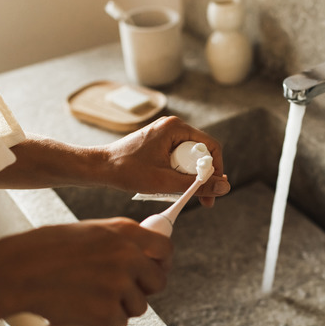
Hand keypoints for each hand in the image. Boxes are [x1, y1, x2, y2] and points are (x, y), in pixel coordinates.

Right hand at [0, 217, 171, 325]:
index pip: (165, 248)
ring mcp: (119, 285)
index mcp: (125, 232)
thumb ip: (115, 241)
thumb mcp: (88, 231)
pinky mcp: (107, 312)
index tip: (155, 270)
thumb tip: (138, 254)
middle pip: (158, 281)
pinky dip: (105, 323)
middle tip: (122, 291)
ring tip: (93, 299)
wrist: (15, 272)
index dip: (162, 263)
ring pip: (139, 306)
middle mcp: (128, 256)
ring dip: (122, 307)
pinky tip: (85, 312)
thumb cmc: (42, 250)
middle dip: (144, 289)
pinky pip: (119, 323)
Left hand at [99, 116, 230, 206]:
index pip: (211, 146)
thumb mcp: (166, 181)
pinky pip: (178, 159)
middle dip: (203, 177)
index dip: (216, 169)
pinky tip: (173, 186)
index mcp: (176, 128)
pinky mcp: (159, 144)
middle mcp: (173, 127)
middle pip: (201, 153)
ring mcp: (165, 135)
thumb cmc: (127, 171)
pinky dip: (179, 174)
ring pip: (190, 158)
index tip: (213, 189)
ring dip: (190, 177)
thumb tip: (225, 188)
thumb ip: (197, 185)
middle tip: (202, 198)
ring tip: (184, 193)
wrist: (99, 168)